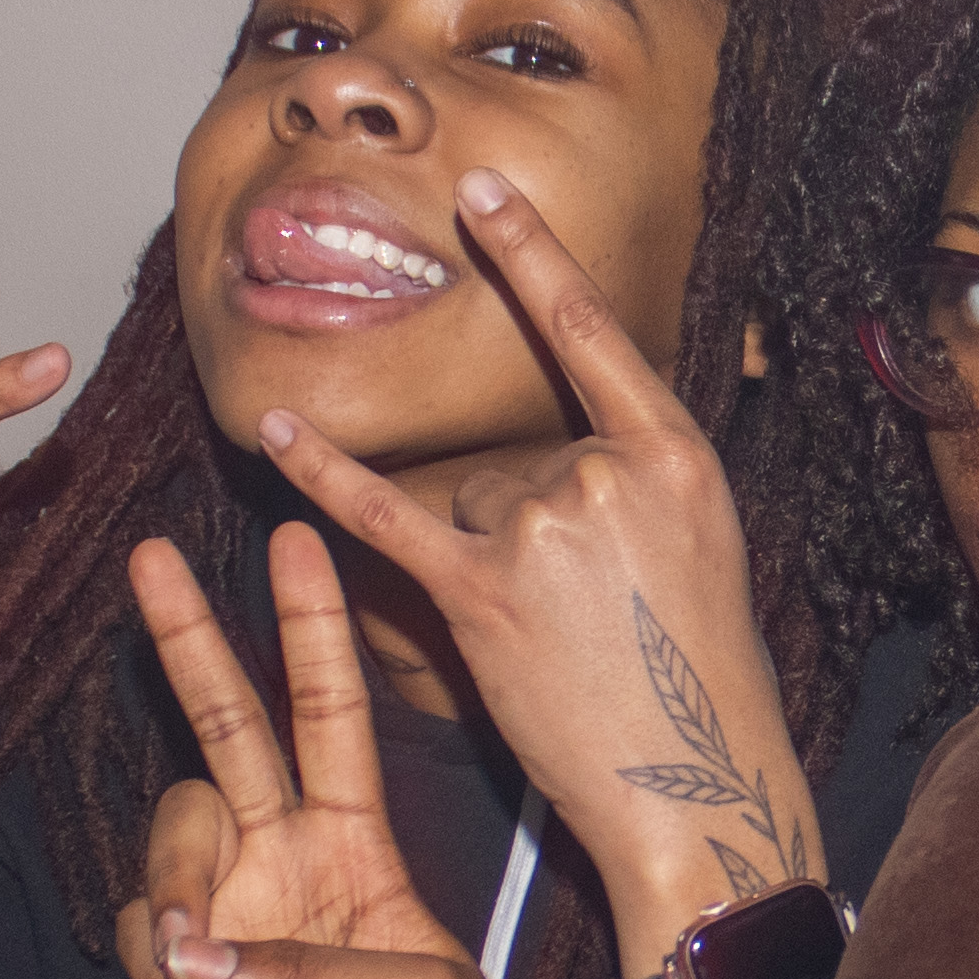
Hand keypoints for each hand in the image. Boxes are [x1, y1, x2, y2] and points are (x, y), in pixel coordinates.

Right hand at [122, 525, 555, 978]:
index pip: (328, 711)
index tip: (297, 537)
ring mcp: (237, 916)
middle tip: (152, 559)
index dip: (311, 629)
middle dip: (191, 640)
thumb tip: (197, 958)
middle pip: (225, 727)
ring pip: (168, 838)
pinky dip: (163, 977)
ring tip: (203, 976)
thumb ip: (308, 970)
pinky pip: (146, 947)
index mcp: (361, 839)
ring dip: (171, 890)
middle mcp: (289, 858)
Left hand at [247, 172, 821, 978]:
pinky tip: (274, 429)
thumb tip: (562, 466)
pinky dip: (326, 475)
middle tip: (594, 622)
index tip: (482, 189)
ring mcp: (543, 531)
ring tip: (560, 647)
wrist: (700, 789)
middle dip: (530, 529)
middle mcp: (608, 474)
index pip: (593, 335)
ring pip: (472, 504)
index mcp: (679, 457)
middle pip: (519, 454)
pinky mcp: (481, 594)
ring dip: (492, 568)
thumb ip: (637, 487)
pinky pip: (388, 518)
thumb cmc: (700, 687)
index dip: (532, 258)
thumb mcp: (703, 552)